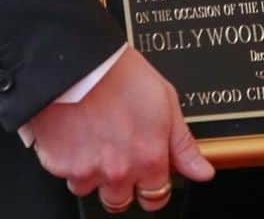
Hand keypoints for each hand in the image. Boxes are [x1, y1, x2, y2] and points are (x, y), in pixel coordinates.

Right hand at [28, 48, 213, 206]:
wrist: (79, 61)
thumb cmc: (121, 74)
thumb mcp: (166, 101)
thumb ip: (183, 144)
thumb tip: (203, 171)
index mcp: (149, 159)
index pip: (156, 198)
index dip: (153, 185)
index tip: (148, 172)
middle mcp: (119, 172)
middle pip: (121, 202)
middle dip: (122, 183)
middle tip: (118, 152)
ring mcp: (87, 172)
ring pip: (91, 189)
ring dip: (94, 172)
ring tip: (95, 138)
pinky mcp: (60, 166)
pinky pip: (67, 175)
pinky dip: (70, 161)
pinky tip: (77, 133)